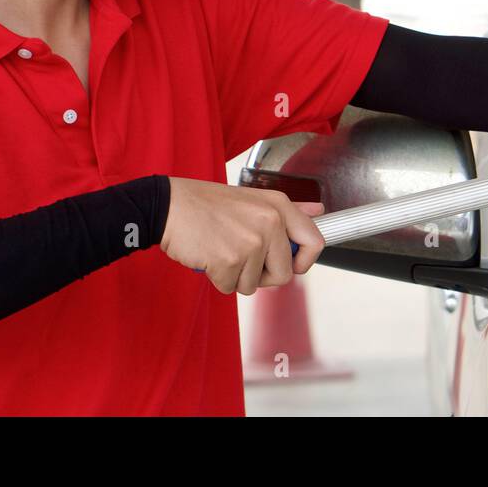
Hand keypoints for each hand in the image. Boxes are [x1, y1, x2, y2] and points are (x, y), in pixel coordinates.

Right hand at [159, 177, 325, 294]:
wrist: (169, 206)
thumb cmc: (209, 205)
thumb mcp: (253, 199)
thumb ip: (288, 210)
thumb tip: (318, 212)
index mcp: (279, 206)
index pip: (314, 242)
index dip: (304, 262)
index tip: (290, 264)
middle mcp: (270, 222)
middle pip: (284, 274)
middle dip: (263, 276)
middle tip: (242, 258)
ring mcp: (250, 242)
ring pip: (254, 285)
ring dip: (236, 276)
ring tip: (221, 250)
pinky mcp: (229, 261)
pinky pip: (230, 287)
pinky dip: (218, 279)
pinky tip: (209, 256)